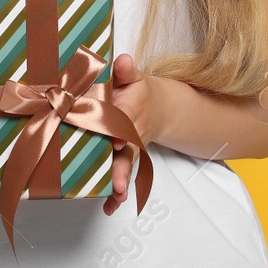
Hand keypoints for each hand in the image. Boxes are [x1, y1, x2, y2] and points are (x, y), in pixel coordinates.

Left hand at [104, 53, 172, 216]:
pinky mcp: (127, 158)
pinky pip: (124, 175)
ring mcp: (131, 147)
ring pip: (126, 166)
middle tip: (117, 184)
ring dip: (122, 182)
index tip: (116, 141)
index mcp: (131, 109)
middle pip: (128, 150)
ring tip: (116, 198)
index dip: (120, 130)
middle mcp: (132, 131)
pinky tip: (111, 206)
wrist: (156, 107)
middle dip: (122, 167)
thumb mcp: (133, 76)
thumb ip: (126, 70)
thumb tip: (124, 60)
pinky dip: (118, 193)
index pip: (125, 119)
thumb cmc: (135, 90)